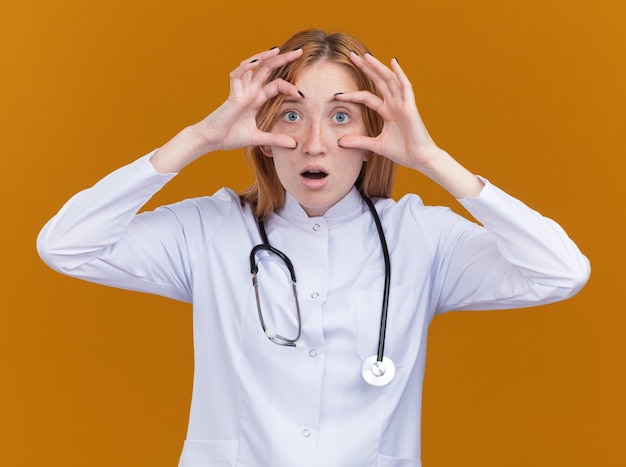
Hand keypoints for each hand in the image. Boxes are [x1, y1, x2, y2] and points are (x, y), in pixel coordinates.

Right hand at [151, 47, 303, 172]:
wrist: (212, 140)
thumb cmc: (230, 136)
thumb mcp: (258, 138)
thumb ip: (275, 139)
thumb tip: (293, 144)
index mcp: (256, 99)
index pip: (277, 85)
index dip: (290, 87)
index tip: (302, 95)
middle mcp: (250, 91)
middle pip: (268, 69)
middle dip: (283, 59)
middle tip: (300, 51)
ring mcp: (241, 90)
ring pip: (252, 66)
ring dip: (264, 57)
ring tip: (277, 50)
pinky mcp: (232, 94)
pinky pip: (237, 75)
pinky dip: (245, 68)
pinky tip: (255, 63)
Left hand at [335, 52, 443, 171]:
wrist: (420, 159)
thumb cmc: (403, 151)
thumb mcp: (376, 145)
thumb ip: (359, 141)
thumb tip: (339, 142)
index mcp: (387, 112)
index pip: (367, 98)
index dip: (353, 95)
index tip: (337, 94)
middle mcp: (395, 104)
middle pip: (378, 81)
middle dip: (366, 68)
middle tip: (352, 55)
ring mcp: (403, 104)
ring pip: (389, 80)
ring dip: (378, 67)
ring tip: (366, 56)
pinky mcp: (410, 107)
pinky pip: (405, 87)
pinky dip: (400, 74)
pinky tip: (393, 62)